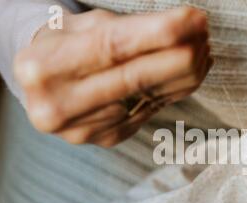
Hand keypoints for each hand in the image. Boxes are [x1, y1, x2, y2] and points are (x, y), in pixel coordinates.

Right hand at [14, 7, 211, 146]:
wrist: (44, 88)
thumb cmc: (66, 47)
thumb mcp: (83, 28)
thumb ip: (126, 31)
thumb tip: (184, 29)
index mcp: (41, 67)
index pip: (112, 47)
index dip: (159, 33)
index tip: (195, 19)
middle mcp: (57, 106)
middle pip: (134, 78)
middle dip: (180, 55)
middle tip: (205, 35)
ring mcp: (83, 130)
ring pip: (149, 98)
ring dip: (184, 73)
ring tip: (203, 51)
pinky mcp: (106, 139)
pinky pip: (150, 112)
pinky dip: (174, 91)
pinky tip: (189, 74)